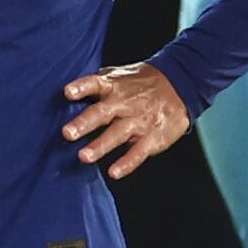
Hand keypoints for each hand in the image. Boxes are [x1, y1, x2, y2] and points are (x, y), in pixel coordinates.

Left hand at [62, 63, 192, 178]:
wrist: (180, 83)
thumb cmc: (142, 82)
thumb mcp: (120, 75)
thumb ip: (98, 83)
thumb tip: (71, 89)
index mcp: (114, 86)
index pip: (95, 83)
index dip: (82, 87)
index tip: (67, 92)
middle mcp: (125, 103)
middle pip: (102, 112)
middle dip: (84, 123)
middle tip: (67, 133)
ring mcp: (139, 120)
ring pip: (118, 133)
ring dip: (101, 145)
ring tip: (84, 157)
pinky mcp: (153, 136)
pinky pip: (138, 151)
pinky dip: (127, 163)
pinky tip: (114, 172)